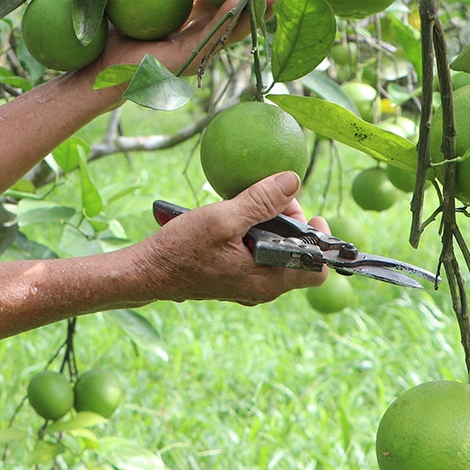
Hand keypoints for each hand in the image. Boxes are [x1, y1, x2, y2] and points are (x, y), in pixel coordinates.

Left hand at [93, 0, 300, 83]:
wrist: (96, 63)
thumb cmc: (115, 25)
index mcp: (195, 18)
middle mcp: (201, 34)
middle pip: (245, 14)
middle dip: (274, 0)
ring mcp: (197, 49)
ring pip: (235, 27)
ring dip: (259, 11)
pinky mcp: (184, 59)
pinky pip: (209, 36)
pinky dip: (225, 18)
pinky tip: (238, 0)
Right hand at [136, 173, 330, 302]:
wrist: (148, 272)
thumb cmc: (183, 249)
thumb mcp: (223, 219)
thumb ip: (260, 201)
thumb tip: (293, 181)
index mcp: (268, 281)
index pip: (317, 270)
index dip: (321, 242)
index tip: (310, 212)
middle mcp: (262, 288)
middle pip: (296, 256)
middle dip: (290, 223)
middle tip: (270, 195)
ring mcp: (246, 284)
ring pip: (274, 254)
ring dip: (268, 226)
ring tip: (248, 201)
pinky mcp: (232, 278)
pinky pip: (255, 255)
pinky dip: (252, 234)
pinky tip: (233, 215)